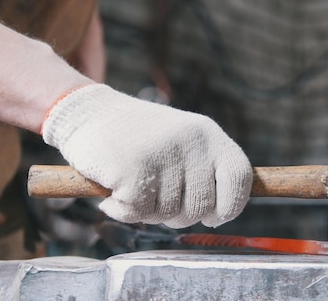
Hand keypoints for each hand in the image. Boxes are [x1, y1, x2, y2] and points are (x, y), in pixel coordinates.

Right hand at [41, 84, 252, 227]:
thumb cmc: (139, 136)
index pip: (239, 178)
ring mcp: (163, 154)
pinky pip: (137, 213)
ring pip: (168, 214)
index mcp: (209, 135)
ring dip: (147, 211)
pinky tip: (113, 190)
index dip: (230, 206)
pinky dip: (121, 210)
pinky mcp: (133, 168)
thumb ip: (205, 170)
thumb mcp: (184, 140)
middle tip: (156, 197)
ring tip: (133, 184)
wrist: (88, 111)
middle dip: (179, 215)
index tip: (213, 216)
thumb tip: (223, 212)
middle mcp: (192, 142)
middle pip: (202, 207)